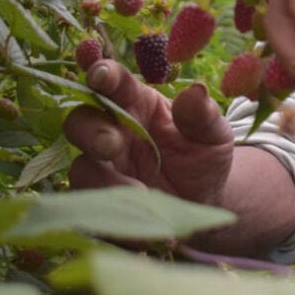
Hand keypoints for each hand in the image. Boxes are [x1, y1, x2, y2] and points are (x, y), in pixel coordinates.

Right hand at [63, 61, 233, 206]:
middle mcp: (112, 131)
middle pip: (80, 122)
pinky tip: (140, 220)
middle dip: (91, 131)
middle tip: (113, 146)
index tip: (99, 74)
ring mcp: (103, 167)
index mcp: (138, 104)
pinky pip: (90, 206)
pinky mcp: (101, 200)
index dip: (102, 75)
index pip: (114, 83)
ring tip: (140, 192)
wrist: (204, 201)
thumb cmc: (204, 156)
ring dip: (102, 179)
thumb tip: (196, 90)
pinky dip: (112, 213)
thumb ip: (203, 114)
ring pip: (81, 166)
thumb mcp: (214, 134)